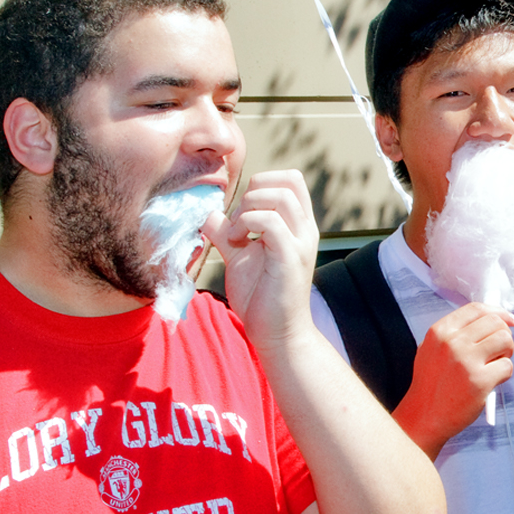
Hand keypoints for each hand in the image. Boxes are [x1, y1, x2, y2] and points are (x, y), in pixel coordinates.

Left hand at [202, 170, 319, 352]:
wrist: (277, 334)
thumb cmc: (262, 297)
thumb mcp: (239, 257)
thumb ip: (226, 232)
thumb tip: (208, 212)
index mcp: (297, 225)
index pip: (290, 179)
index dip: (260, 183)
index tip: (240, 212)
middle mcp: (305, 229)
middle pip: (288, 179)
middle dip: (253, 191)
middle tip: (236, 221)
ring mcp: (300, 242)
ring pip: (279, 196)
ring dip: (247, 208)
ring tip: (234, 234)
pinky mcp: (290, 257)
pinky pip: (270, 221)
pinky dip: (245, 224)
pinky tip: (235, 243)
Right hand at [394, 304, 513, 453]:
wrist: (423, 417)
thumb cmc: (432, 384)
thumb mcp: (433, 349)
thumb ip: (457, 333)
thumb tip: (494, 320)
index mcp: (439, 332)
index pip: (476, 309)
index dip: (497, 312)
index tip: (509, 320)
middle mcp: (452, 342)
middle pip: (495, 322)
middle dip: (504, 335)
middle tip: (500, 350)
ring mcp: (466, 361)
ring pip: (505, 340)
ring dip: (506, 352)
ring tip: (495, 365)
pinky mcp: (480, 381)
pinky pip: (507, 366)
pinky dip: (504, 373)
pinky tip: (491, 382)